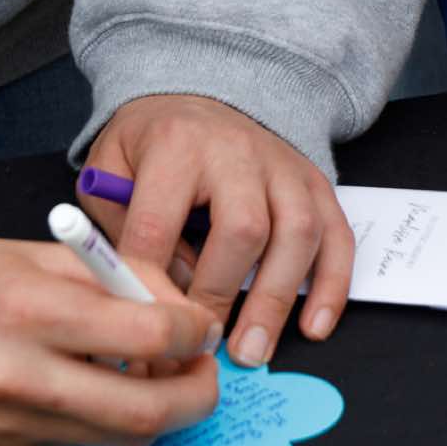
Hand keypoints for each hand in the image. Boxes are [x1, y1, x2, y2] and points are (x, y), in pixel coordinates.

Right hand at [0, 221, 221, 445]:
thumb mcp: (36, 254)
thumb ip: (113, 280)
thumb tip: (178, 308)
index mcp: (30, 310)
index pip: (148, 337)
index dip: (194, 333)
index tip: (200, 327)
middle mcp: (19, 376)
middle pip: (147, 413)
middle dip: (197, 395)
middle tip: (204, 373)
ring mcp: (8, 424)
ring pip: (119, 439)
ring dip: (155, 413)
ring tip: (151, 377)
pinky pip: (76, 443)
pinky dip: (100, 420)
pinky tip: (88, 387)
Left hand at [89, 95, 352, 369]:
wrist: (202, 94)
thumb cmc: (152, 146)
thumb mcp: (109, 170)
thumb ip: (122, 228)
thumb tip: (163, 292)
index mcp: (176, 145)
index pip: (160, 223)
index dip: (152, 284)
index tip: (147, 326)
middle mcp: (237, 153)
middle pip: (242, 228)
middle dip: (221, 295)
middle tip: (202, 345)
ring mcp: (284, 168)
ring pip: (297, 234)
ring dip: (275, 300)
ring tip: (253, 351)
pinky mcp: (316, 184)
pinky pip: (337, 236)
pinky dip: (332, 286)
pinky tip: (313, 326)